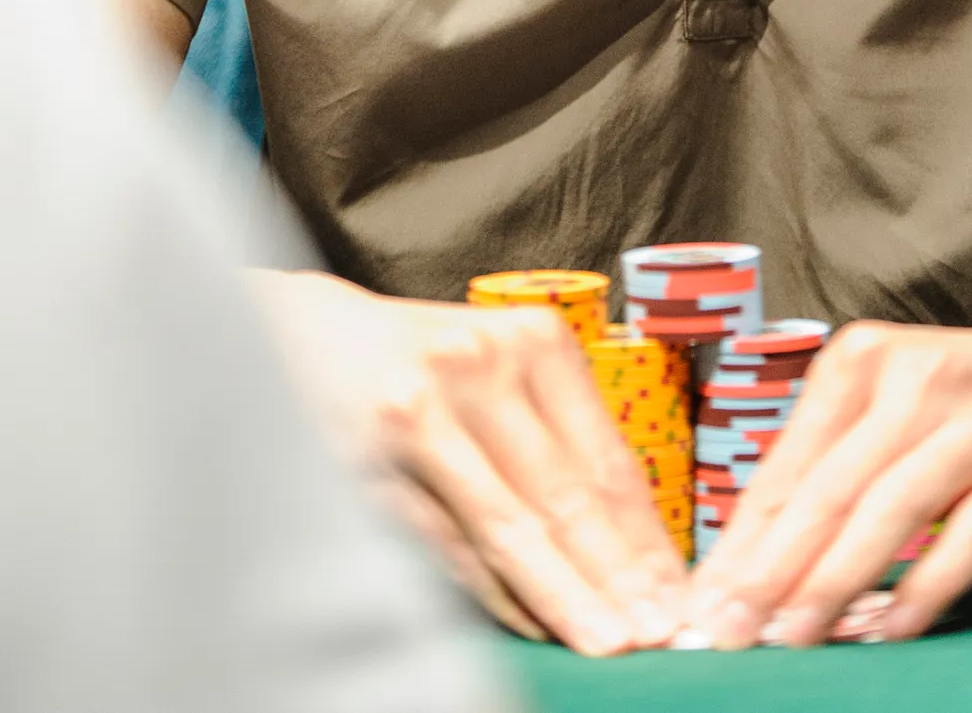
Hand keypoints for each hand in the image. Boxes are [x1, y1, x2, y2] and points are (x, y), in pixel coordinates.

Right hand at [249, 269, 686, 654]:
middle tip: (662, 636)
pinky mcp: (370, 452)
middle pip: (568, 494)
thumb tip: (625, 543)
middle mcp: (483, 363)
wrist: (292, 329)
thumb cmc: (413, 358)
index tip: (679, 595)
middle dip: (619, 577)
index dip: (646, 537)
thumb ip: (550, 437)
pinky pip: (445, 537)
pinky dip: (490, 587)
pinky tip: (530, 624)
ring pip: (512, 522)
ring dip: (566, 594)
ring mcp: (423, 407)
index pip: (606, 457)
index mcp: (530, 338)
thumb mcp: (493, 369)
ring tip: (610, 643)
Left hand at [682, 294, 971, 647]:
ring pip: (887, 513)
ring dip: (831, 586)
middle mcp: (913, 379)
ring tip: (789, 641)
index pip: (788, 465)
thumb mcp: (896, 402)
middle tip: (725, 635)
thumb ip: (835, 465)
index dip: (741, 541)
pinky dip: (923, 591)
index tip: (703, 604)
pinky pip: (966, 538)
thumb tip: (756, 559)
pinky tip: (889, 633)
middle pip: (827, 491)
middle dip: (768, 573)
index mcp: (862, 359)